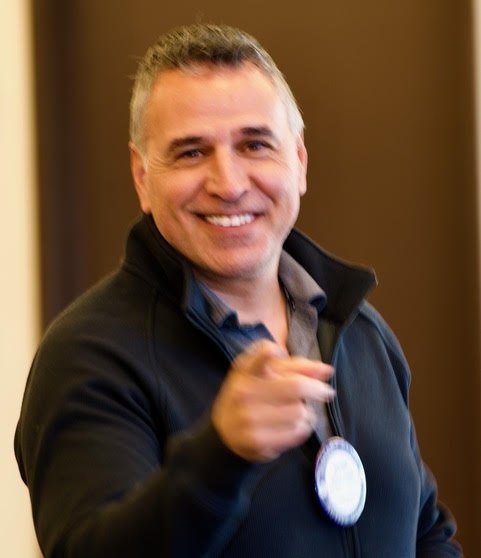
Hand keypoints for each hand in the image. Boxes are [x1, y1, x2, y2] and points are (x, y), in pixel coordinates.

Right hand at [211, 339, 334, 462]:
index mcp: (245, 371)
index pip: (261, 355)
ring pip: (300, 411)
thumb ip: (295, 367)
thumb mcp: (264, 374)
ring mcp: (249, 418)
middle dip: (317, 389)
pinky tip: (294, 425)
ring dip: (307, 412)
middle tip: (326, 391)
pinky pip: (297, 432)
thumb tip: (326, 370)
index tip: (278, 352)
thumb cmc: (250, 395)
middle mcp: (244, 393)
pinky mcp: (258, 441)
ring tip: (298, 412)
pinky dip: (303, 428)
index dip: (270, 352)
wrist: (225, 430)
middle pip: (296, 386)